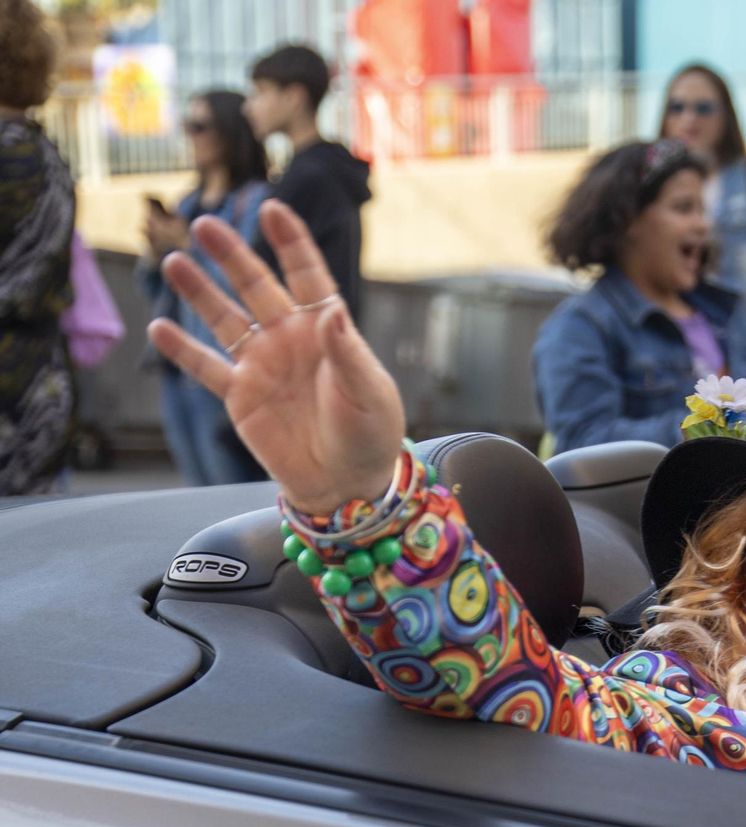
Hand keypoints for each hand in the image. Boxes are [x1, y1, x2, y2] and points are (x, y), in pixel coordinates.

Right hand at [148, 200, 404, 513]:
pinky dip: (182, 350)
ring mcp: (262, 364)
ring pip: (224, 319)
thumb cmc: (369, 433)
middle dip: (232, 255)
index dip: (290, 242)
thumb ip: (347, 353)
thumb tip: (331, 310)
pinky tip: (159, 327)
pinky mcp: (240, 396)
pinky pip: (206, 368)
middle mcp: (289, 338)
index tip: (272, 208)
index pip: (307, 276)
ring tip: (175, 260)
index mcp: (327, 330)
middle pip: (256, 287)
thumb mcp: (368, 392)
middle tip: (205, 223)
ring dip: (200, 291)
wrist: (346, 481)